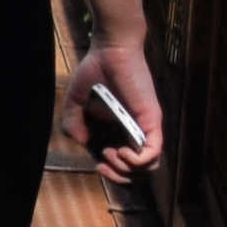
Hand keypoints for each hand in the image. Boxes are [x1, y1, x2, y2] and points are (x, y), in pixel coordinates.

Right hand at [73, 34, 164, 173]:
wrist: (110, 50)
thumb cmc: (95, 71)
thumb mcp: (75, 102)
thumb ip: (73, 124)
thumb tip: (83, 143)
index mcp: (118, 130)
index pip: (124, 164)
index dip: (112, 172)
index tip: (97, 162)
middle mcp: (135, 132)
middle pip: (139, 173)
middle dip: (119, 177)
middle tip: (103, 163)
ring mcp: (145, 128)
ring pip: (149, 167)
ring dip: (127, 170)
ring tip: (111, 153)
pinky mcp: (151, 121)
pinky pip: (153, 153)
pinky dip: (137, 160)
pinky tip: (120, 151)